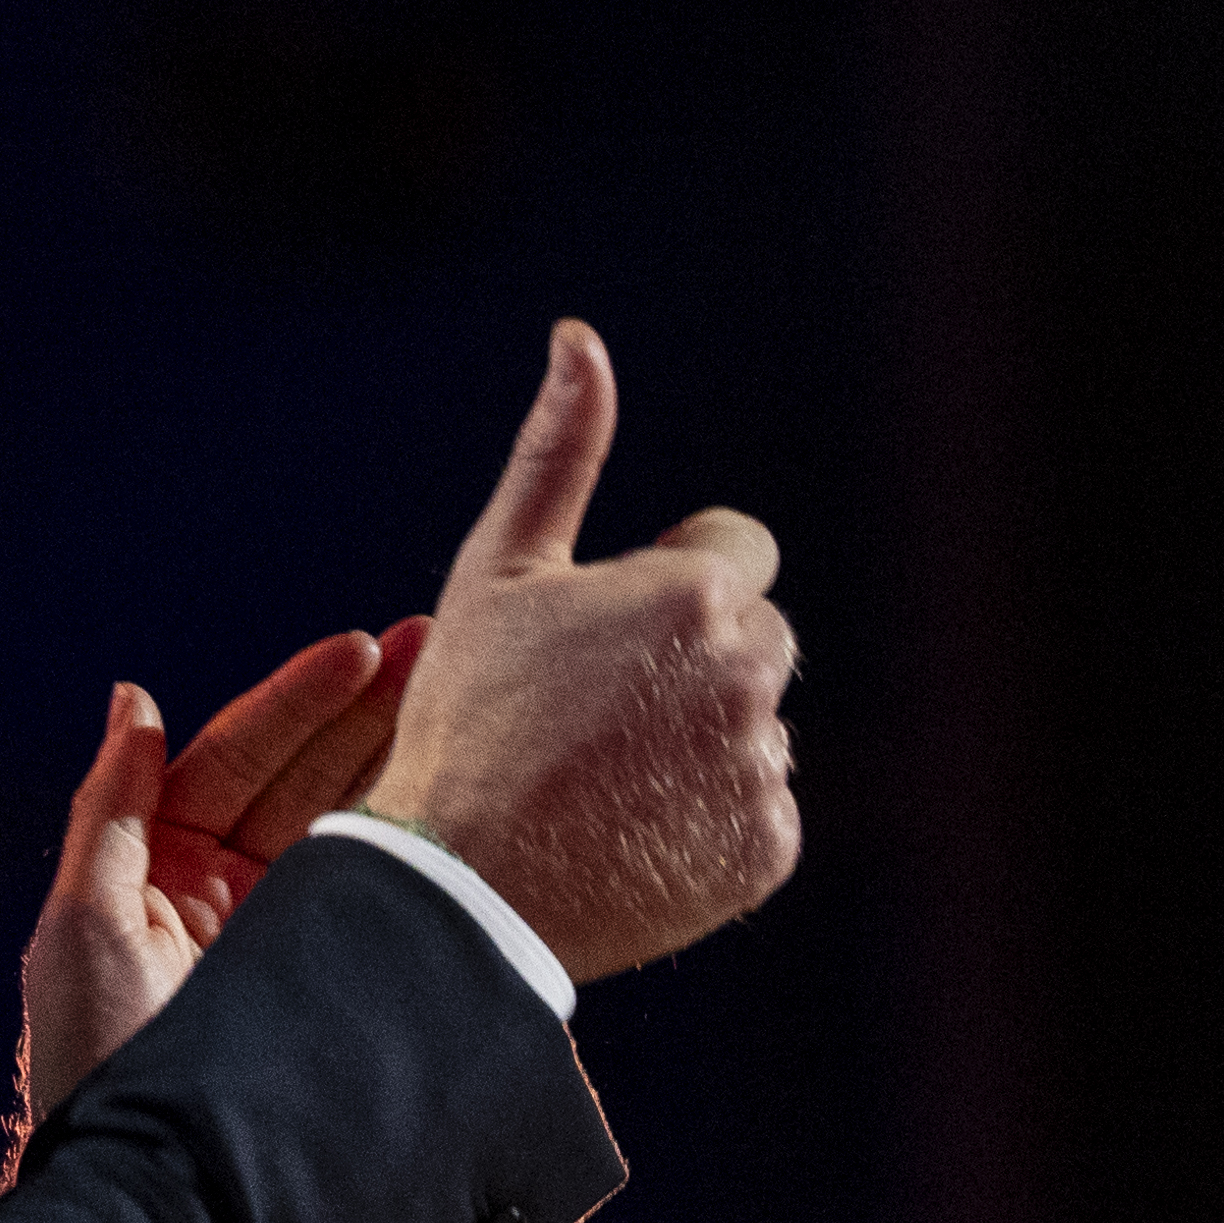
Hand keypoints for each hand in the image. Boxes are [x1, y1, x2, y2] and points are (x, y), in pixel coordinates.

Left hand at [21, 625, 425, 1122]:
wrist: (156, 1199)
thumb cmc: (97, 1066)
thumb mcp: (81, 928)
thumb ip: (110, 811)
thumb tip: (132, 700)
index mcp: (159, 865)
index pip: (236, 756)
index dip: (300, 700)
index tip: (362, 649)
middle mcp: (223, 892)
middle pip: (304, 775)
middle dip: (368, 709)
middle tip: (438, 644)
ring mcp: (280, 937)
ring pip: (349, 825)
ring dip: (401, 759)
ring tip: (466, 696)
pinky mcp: (328, 983)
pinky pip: (378, 900)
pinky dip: (419, 848)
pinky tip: (467, 799)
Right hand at [361, 321, 800, 981]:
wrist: (457, 883)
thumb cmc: (463, 716)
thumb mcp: (498, 570)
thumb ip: (557, 451)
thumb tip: (580, 338)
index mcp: (695, 591)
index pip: (737, 554)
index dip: (665, 588)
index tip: (601, 640)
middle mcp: (747, 673)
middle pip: (756, 640)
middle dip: (694, 662)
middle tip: (593, 717)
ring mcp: (761, 767)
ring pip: (752, 728)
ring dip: (700, 742)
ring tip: (603, 781)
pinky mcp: (766, 850)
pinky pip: (757, 813)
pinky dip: (708, 823)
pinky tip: (630, 833)